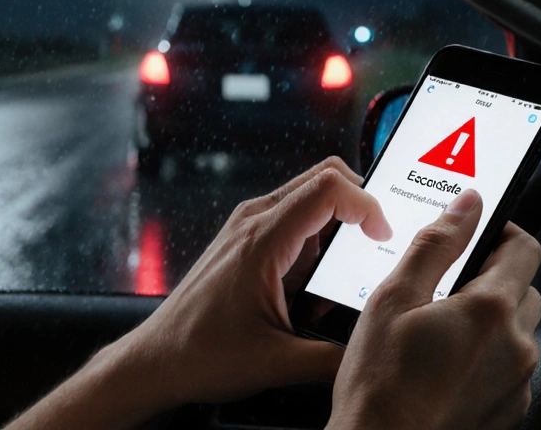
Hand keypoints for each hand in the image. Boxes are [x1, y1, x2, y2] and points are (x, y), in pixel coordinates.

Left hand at [119, 157, 391, 406]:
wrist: (156, 359)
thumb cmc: (203, 355)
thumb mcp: (278, 362)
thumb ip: (333, 357)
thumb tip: (375, 349)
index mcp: (263, 240)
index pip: (328, 188)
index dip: (367, 204)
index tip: (384, 237)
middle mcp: (253, 221)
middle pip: (322, 177)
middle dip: (361, 201)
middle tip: (382, 240)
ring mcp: (246, 227)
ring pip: (307, 195)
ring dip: (340, 218)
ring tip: (359, 259)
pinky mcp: (244, 239)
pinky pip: (292, 216)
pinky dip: (319, 233)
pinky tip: (326, 275)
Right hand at [328, 189, 540, 429]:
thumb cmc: (381, 383)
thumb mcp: (394, 298)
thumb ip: (436, 244)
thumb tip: (467, 204)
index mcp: (491, 309)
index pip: (524, 247)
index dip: (499, 231)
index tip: (473, 233)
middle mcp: (517, 345)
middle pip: (522, 289)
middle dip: (490, 278)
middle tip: (444, 286)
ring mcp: (518, 382)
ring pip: (516, 330)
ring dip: (489, 320)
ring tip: (438, 330)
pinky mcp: (510, 409)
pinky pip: (509, 368)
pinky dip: (486, 357)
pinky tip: (444, 365)